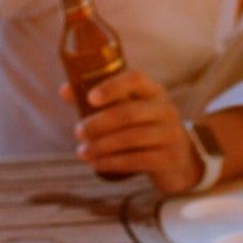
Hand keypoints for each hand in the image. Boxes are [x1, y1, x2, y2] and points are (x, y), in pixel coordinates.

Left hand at [62, 70, 200, 192]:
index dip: (112, 86)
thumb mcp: (127, 109)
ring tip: (82, 152)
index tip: (90, 99)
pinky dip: (113, 162)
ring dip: (102, 146)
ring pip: (132, 138)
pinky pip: (138, 159)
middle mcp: (166, 109)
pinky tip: (97, 163)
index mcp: (153, 90)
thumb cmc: (144, 127)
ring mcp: (171, 134)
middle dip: (98, 123)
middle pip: (129, 112)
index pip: (136, 78)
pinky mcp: (170, 158)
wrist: (178, 159)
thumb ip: (98, 100)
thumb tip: (65, 90)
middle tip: (78, 132)